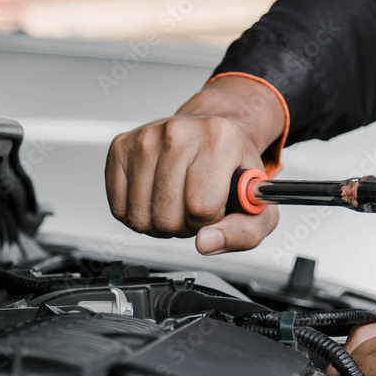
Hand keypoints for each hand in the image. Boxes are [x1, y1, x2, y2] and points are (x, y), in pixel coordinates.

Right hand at [105, 76, 284, 254]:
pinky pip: (119, 208)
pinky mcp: (120, 148)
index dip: (209, 221)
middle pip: (167, 217)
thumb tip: (206, 243)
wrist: (209, 137)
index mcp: (219, 139)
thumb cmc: (231, 169)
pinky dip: (137, 213)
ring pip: (140, 217)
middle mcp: (178, 132)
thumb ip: (243, 233)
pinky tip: (155, 197)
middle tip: (195, 206)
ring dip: (159, 222)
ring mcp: (145, 138)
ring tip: (176, 201)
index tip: (215, 207)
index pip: (202, 208)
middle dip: (183, 225)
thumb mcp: (256, 205)